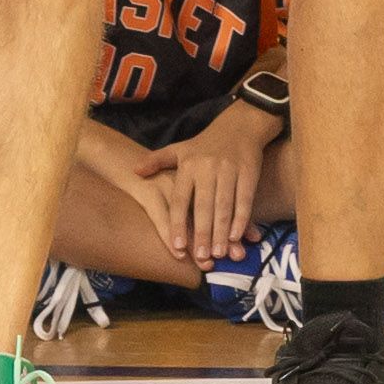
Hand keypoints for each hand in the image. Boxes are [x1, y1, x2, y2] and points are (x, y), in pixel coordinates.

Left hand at [161, 107, 272, 267]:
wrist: (239, 125)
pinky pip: (244, 199)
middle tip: (201, 257)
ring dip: (222, 231)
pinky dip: (242, 218)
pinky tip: (238, 236)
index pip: (180, 200)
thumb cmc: (205, 144)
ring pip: (224, 206)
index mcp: (188, 166)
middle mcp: (207, 169)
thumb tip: (134, 172)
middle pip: (203, 206)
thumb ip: (157, 162)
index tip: (177, 247)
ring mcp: (229, 171)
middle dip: (202, 233)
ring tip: (219, 253)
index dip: (178, 223)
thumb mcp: (179, 149)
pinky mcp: (248, 173)